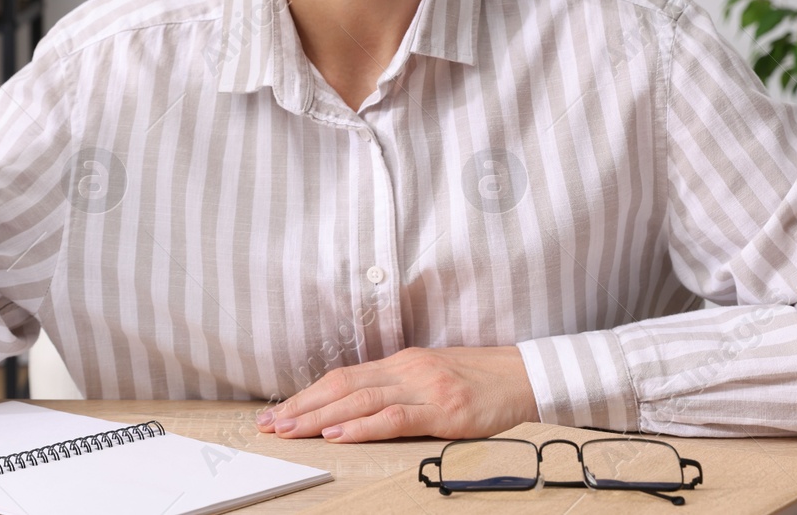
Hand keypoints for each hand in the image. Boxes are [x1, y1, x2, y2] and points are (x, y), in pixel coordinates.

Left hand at [255, 346, 539, 442]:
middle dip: (301, 407)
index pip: (342, 378)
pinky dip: (362, 427)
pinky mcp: (443, 410)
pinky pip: (395, 418)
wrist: (526, 376)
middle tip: (270, 424)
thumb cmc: (480, 380)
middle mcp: (406, 370)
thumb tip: (356, 405)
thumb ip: (397, 387)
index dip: (306, 395)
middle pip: (342, 387)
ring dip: (320, 418)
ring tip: (291, 430)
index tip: (279, 412)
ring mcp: (424, 388)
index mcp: (401, 362)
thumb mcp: (432, 376)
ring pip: (360, 401)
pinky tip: (339, 435)